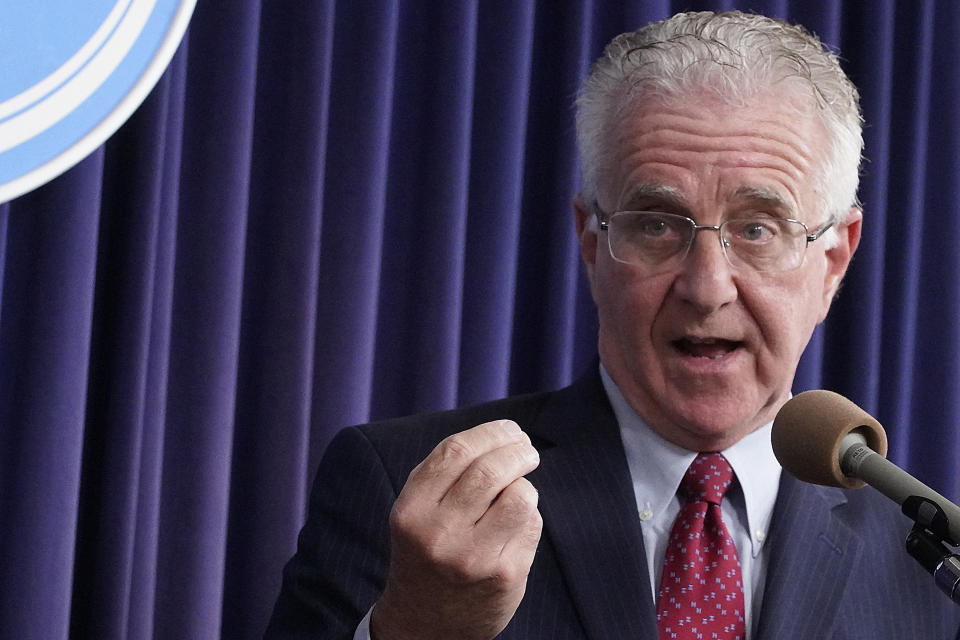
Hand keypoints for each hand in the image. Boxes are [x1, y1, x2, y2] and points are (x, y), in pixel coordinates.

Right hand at [370, 420, 541, 639]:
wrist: (424, 625)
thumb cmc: (427, 553)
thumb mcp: (417, 513)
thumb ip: (446, 474)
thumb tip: (501, 434)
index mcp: (411, 511)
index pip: (455, 451)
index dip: (490, 432)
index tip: (509, 429)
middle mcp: (439, 534)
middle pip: (490, 469)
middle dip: (518, 450)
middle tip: (527, 449)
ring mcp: (473, 557)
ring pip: (519, 496)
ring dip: (525, 483)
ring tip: (520, 488)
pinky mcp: (504, 576)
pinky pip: (531, 525)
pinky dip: (529, 515)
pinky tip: (516, 524)